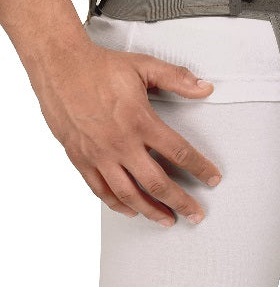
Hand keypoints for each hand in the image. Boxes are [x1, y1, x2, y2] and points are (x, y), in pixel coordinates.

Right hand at [30, 40, 221, 227]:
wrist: (59, 66)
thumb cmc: (101, 66)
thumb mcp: (144, 66)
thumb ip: (177, 79)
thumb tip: (206, 88)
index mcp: (141, 120)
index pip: (179, 152)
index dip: (200, 168)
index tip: (213, 178)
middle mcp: (121, 143)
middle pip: (157, 182)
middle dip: (180, 201)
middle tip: (196, 214)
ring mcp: (98, 154)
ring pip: (128, 193)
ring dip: (151, 211)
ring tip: (168, 220)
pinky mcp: (80, 158)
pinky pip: (100, 190)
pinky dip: (117, 204)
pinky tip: (131, 210)